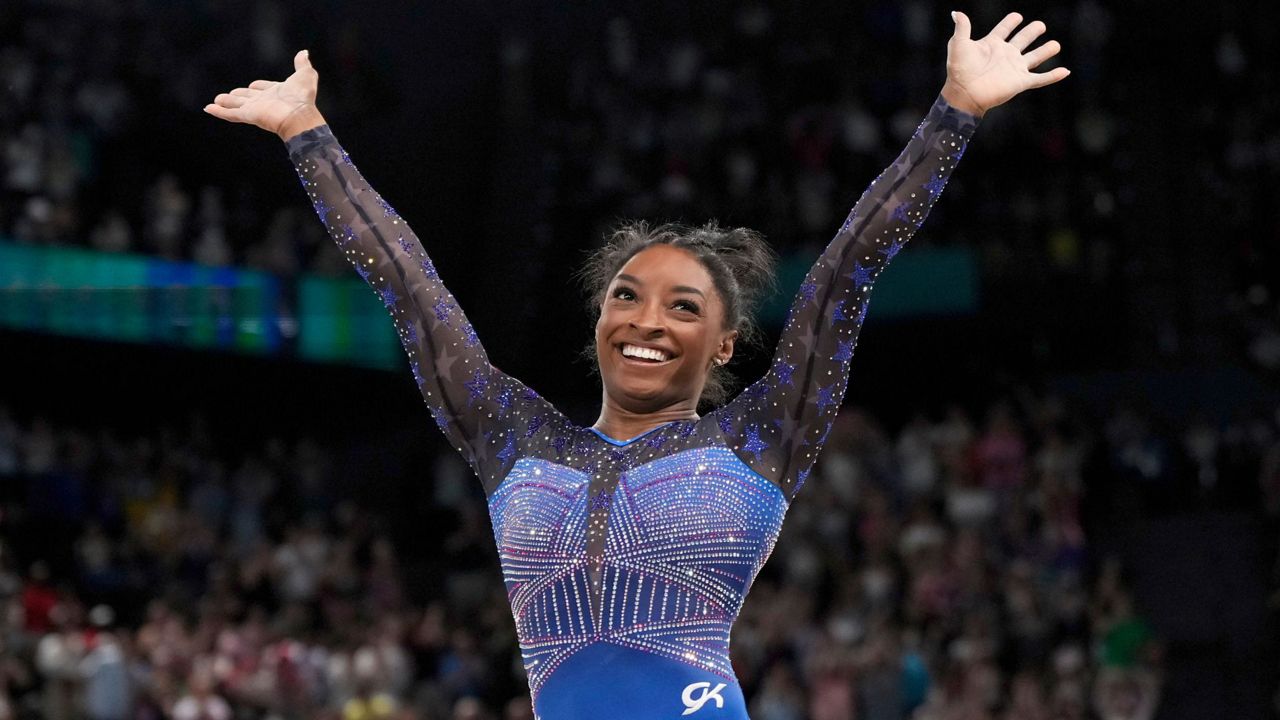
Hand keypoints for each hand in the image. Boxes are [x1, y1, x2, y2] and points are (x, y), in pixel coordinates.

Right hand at [204, 49, 325, 139]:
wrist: (298, 113)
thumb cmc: (302, 97)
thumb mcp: (305, 75)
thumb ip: (302, 64)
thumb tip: (304, 53)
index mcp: (277, 93)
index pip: (263, 88)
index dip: (259, 86)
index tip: (254, 85)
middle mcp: (264, 101)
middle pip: (247, 98)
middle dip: (238, 96)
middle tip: (228, 95)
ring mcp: (255, 109)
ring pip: (236, 105)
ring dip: (226, 103)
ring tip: (216, 100)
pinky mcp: (247, 115)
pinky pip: (230, 113)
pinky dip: (218, 111)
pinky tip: (208, 108)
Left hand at [941, 11, 1069, 115]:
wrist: (964, 93)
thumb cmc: (959, 70)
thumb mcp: (958, 45)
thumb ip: (962, 28)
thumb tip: (957, 13)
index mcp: (992, 45)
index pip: (1004, 29)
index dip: (1010, 22)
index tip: (1017, 16)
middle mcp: (1005, 55)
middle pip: (1023, 40)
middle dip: (1032, 32)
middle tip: (1040, 25)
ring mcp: (1014, 68)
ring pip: (1035, 57)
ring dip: (1046, 51)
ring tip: (1056, 45)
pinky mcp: (1020, 82)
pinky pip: (1040, 78)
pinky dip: (1053, 76)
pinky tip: (1065, 71)